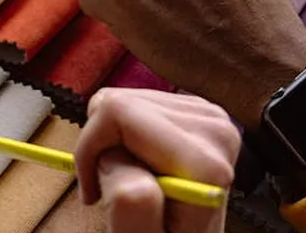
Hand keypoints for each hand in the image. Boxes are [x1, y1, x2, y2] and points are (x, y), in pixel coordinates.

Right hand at [75, 89, 238, 232]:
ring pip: (126, 100)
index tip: (92, 192)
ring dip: (113, 141)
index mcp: (203, 162)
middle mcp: (214, 129)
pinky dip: (126, 134)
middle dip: (101, 145)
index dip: (90, 149)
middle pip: (121, 102)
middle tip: (107, 187)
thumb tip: (116, 158)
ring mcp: (208, 116)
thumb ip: (131, 204)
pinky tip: (139, 165)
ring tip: (127, 179)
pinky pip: (138, 103)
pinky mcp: (197, 110)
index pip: (117, 112)